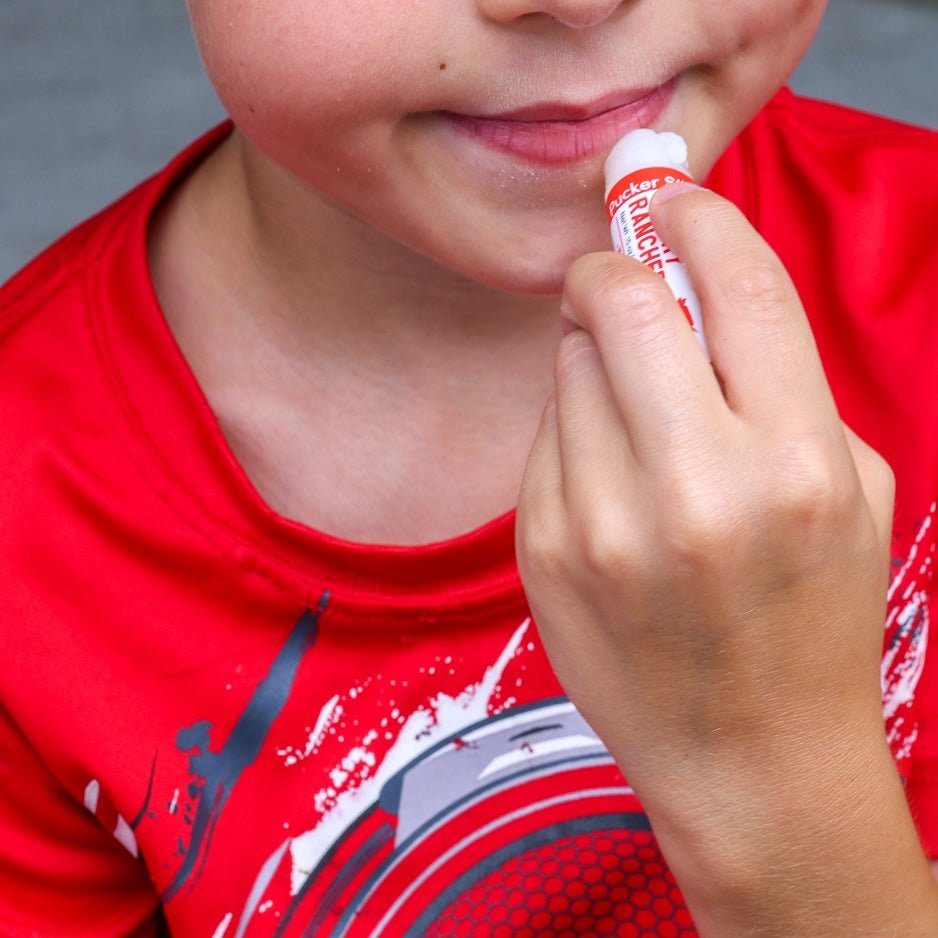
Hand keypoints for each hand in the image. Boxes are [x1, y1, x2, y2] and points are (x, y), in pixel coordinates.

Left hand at [516, 185, 935, 933]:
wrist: (750, 757)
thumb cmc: (810, 617)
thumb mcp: (846, 489)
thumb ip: (777, 383)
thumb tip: (690, 284)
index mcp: (796, 463)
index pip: (735, 284)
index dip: (695, 218)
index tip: (668, 199)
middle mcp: (696, 488)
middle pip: (625, 302)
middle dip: (616, 271)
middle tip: (621, 280)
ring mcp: (605, 523)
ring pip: (569, 363)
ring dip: (593, 353)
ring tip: (630, 410)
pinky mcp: (543, 549)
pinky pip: (544, 433)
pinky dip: (571, 424)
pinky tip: (607, 475)